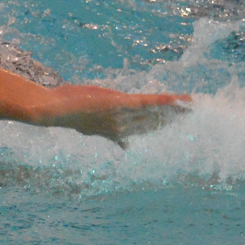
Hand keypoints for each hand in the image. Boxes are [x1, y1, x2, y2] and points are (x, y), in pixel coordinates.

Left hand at [35, 86, 189, 144]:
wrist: (53, 110)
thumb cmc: (66, 112)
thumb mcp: (89, 125)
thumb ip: (108, 133)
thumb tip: (123, 146)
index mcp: (114, 132)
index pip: (143, 130)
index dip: (160, 126)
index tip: (174, 124)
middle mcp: (121, 128)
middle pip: (153, 123)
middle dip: (173, 118)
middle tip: (191, 114)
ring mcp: (121, 117)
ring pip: (154, 112)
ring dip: (174, 109)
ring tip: (191, 105)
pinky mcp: (119, 104)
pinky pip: (147, 102)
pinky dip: (165, 100)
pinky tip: (180, 99)